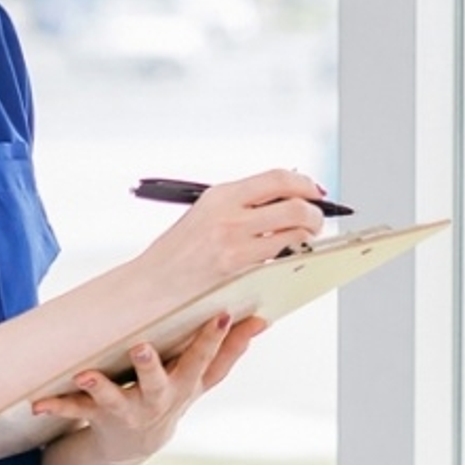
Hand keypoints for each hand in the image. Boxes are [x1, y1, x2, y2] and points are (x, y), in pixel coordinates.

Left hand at [33, 308, 265, 464]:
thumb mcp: (202, 378)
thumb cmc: (171, 396)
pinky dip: (56, 405)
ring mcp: (126, 411)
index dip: (214, 340)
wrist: (134, 444)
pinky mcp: (96, 417)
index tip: (221, 315)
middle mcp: (158, 400)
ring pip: (113, 399)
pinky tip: (38, 400)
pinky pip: (74, 411)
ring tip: (85, 375)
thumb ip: (229, 350)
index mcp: (185, 384)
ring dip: (100, 388)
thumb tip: (263, 319)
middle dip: (150, 366)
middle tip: (141, 347)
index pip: (204, 360)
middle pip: (157, 382)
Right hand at [140, 169, 335, 303]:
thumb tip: (283, 199)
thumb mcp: (205, 215)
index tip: (315, 193)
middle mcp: (229, 215)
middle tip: (315, 222)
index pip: (277, 178)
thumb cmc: (177, 255)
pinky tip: (290, 259)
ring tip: (305, 242)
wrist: (149, 286)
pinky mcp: (239, 270)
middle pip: (295, 205)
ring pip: (295, 233)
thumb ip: (241, 206)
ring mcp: (234, 243)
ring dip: (309, 238)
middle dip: (315, 214)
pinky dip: (293, 257)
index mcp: (221, 195)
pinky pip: (282, 259)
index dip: (305, 184)